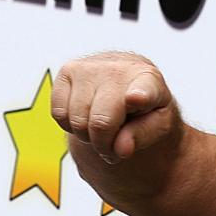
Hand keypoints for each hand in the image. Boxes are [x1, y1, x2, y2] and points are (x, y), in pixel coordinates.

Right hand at [52, 52, 180, 168]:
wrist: (127, 83)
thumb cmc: (145, 107)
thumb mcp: (157, 126)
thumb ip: (142, 137)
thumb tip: (121, 149)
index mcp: (149, 80)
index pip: (143, 90)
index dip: (139, 96)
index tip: (136, 99)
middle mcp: (118, 68)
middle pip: (100, 123)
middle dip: (104, 145)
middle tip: (114, 145)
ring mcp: (90, 67)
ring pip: (77, 122)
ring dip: (87, 136)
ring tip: (101, 128)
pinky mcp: (68, 70)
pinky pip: (59, 114)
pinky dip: (70, 125)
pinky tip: (85, 116)